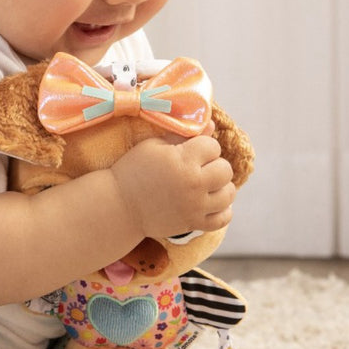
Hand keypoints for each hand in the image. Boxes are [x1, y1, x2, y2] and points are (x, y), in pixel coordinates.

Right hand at [109, 133, 234, 237]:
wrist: (119, 205)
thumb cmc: (133, 170)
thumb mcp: (153, 145)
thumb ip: (182, 135)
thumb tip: (211, 125)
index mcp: (182, 160)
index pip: (213, 146)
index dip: (203, 147)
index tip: (190, 151)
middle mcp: (193, 183)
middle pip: (225, 170)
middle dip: (214, 165)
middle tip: (198, 168)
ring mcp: (195, 206)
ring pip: (229, 194)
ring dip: (220, 187)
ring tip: (205, 185)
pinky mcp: (193, 223)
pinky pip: (223, 219)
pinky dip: (222, 210)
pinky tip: (211, 202)